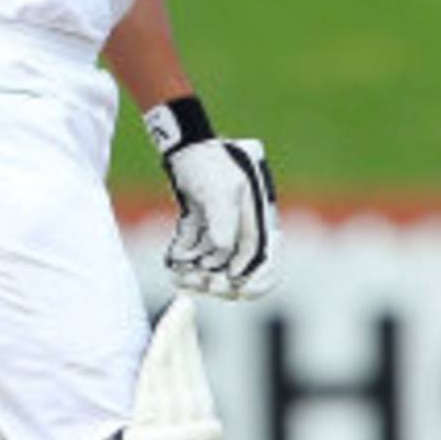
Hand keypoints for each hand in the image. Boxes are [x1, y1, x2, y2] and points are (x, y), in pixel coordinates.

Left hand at [145, 97, 279, 300]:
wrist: (184, 149)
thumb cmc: (208, 164)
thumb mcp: (219, 189)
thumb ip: (223, 219)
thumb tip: (223, 249)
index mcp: (258, 219)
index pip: (266, 258)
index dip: (259, 279)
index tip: (240, 290)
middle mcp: (242, 229)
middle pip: (240, 269)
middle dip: (223, 281)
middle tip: (204, 285)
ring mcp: (221, 231)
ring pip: (214, 265)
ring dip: (200, 275)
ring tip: (183, 278)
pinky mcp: (201, 231)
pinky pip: (196, 255)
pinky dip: (186, 264)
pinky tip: (173, 268)